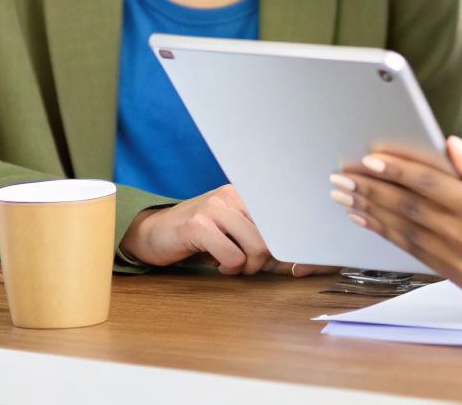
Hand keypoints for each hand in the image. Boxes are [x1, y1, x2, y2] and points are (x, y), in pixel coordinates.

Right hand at [121, 184, 337, 275]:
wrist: (154, 233)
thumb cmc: (200, 238)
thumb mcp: (234, 237)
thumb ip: (265, 247)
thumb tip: (302, 264)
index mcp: (246, 194)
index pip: (282, 217)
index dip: (294, 243)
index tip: (307, 262)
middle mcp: (233, 194)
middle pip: (273, 236)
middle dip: (264, 261)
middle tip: (245, 266)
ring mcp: (215, 206)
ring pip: (257, 247)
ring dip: (245, 266)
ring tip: (229, 263)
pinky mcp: (198, 224)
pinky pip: (232, 257)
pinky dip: (228, 268)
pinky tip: (215, 261)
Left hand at [332, 137, 461, 303]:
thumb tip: (447, 146)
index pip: (428, 184)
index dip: (395, 170)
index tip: (367, 159)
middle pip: (409, 209)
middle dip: (370, 191)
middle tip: (341, 177)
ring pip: (406, 234)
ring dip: (371, 213)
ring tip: (345, 196)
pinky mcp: (460, 279)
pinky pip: (416, 254)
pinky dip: (388, 235)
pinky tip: (369, 220)